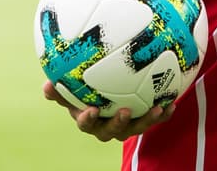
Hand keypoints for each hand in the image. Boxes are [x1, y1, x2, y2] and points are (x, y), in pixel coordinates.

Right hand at [43, 80, 174, 142]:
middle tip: (124, 111)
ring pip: (136, 128)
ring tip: (156, 108)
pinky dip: (163, 113)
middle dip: (118, 124)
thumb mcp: (72, 89)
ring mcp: (126, 126)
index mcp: (89, 119)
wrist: (111, 95)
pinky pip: (154, 119)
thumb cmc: (86, 89)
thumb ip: (60, 89)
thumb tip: (44, 85)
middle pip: (111, 131)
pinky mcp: (143, 120)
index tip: (91, 110)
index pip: (85, 123)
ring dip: (146, 120)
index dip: (88, 120)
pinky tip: (171, 103)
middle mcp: (107, 126)